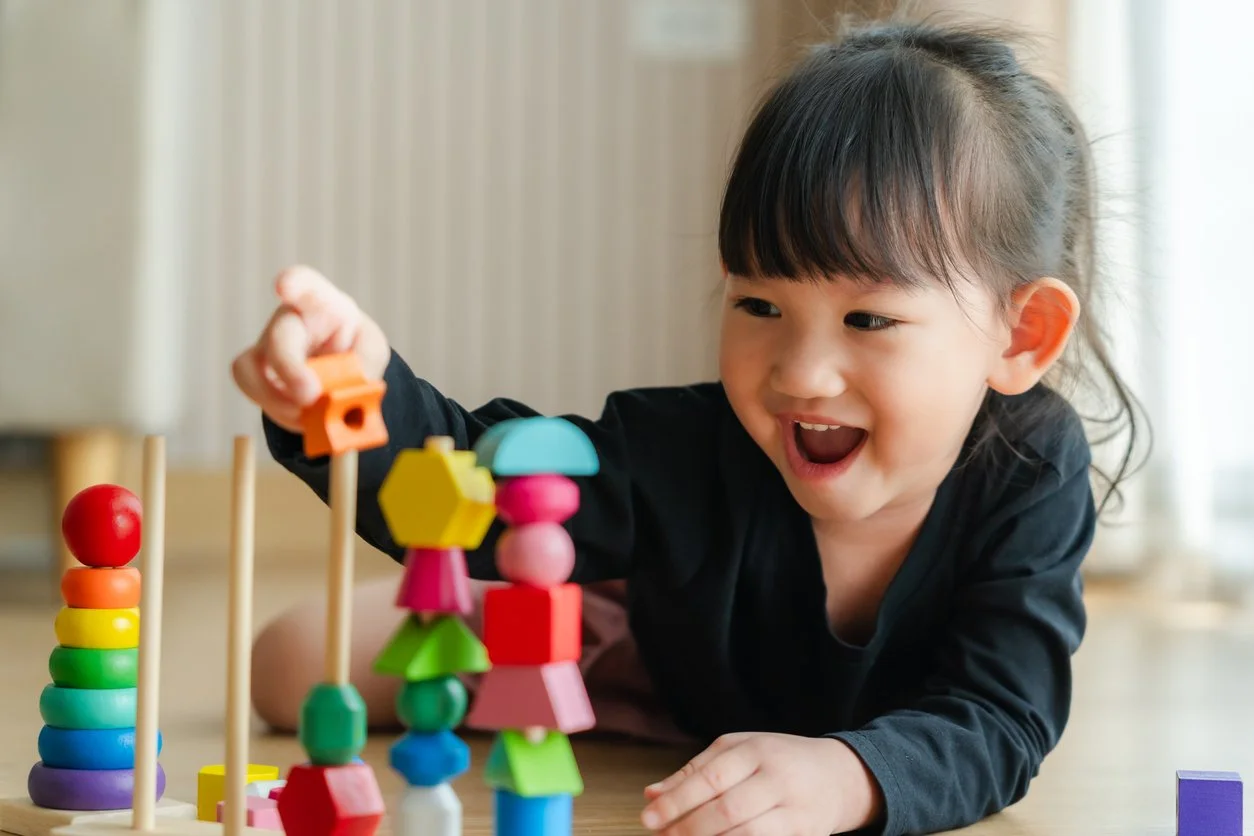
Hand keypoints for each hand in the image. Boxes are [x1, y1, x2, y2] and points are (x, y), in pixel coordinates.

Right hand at [231, 266, 389, 432]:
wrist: (338, 367)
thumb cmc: (353, 347)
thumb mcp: (372, 350)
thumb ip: (364, 365)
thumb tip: (341, 393)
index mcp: (320, 303)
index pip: (304, 283)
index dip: (294, 283)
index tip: (284, 285)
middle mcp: (287, 320)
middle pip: (279, 337)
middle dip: (291, 370)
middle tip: (310, 396)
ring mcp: (265, 347)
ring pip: (251, 371)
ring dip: (282, 402)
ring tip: (312, 415)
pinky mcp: (254, 375)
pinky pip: (255, 395)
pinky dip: (281, 414)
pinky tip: (303, 418)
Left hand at [640, 732, 881, 834]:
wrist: (842, 776)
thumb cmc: (779, 761)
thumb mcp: (739, 751)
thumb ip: (695, 771)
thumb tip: (651, 794)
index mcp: (756, 749)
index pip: (710, 776)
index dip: (677, 799)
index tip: (649, 818)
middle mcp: (777, 776)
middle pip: (727, 808)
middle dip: (689, 827)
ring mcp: (794, 808)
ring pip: (747, 833)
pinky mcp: (806, 834)